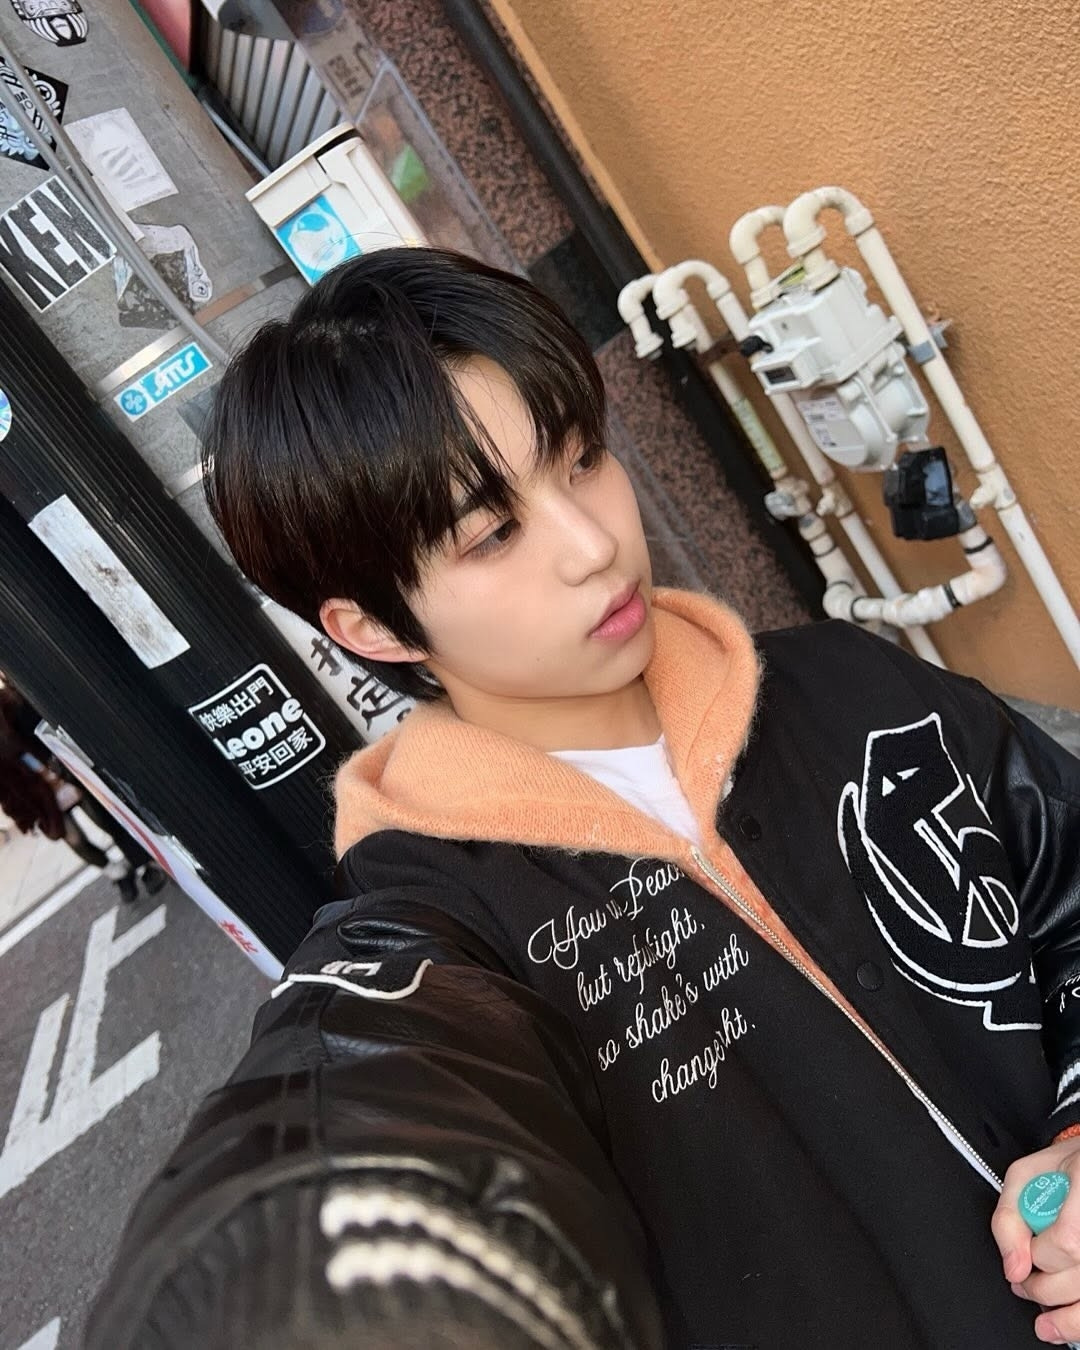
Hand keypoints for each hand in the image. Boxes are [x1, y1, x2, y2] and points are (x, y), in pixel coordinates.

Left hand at [993, 1141, 1079, 1343]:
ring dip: (1069, 1319)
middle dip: (1044, 1289)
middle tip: (1025, 1284)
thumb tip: (1013, 1267)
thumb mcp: (1026, 1174)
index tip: (1027, 1253)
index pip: (1068, 1242)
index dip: (1039, 1255)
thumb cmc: (1071, 1166)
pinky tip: (1069, 1326)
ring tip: (1047, 1326)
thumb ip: (1010, 1217)